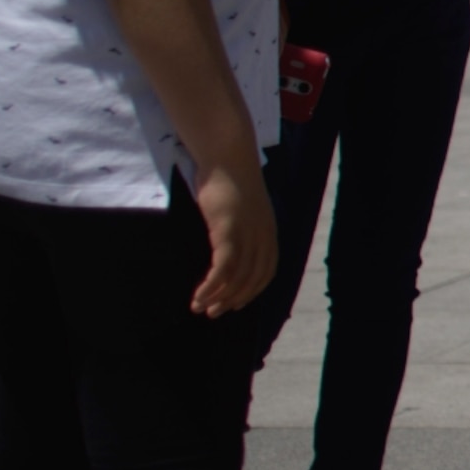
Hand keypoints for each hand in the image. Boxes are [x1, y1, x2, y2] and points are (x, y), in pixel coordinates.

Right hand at [189, 160, 278, 317]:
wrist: (227, 157)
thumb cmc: (230, 182)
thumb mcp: (243, 209)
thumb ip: (243, 229)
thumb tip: (231, 246)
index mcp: (269, 233)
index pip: (266, 273)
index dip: (251, 292)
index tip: (234, 304)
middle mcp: (263, 237)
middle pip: (252, 280)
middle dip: (233, 300)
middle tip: (213, 313)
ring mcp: (248, 234)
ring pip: (237, 278)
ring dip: (218, 297)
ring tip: (200, 308)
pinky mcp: (229, 231)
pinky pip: (223, 268)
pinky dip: (212, 286)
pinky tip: (199, 295)